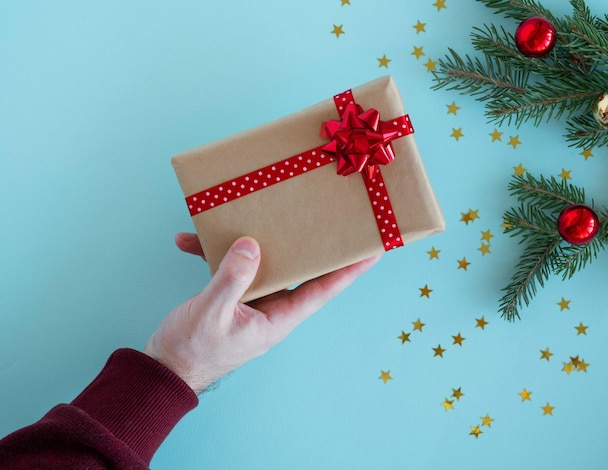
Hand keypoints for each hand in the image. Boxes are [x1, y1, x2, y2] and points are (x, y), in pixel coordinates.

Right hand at [144, 233, 379, 392]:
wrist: (162, 370)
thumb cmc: (190, 351)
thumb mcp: (212, 313)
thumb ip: (232, 279)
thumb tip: (252, 246)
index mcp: (277, 319)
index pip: (322, 291)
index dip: (348, 271)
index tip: (373, 251)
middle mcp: (270, 309)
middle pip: (298, 272)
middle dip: (308, 244)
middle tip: (322, 216)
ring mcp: (250, 303)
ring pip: (263, 265)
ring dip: (249, 243)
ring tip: (243, 214)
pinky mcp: (230, 297)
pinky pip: (230, 270)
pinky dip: (213, 256)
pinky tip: (189, 242)